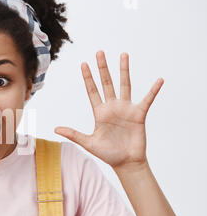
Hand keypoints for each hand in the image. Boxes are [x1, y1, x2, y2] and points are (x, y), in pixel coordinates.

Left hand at [54, 51, 163, 169]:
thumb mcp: (88, 143)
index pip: (92, 91)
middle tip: (99, 52)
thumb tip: (55, 129)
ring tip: (123, 55)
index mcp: (99, 112)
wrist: (126, 162)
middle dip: (103, 68)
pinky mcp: (138, 115)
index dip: (88, 78)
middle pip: (107, 83)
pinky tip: (159, 80)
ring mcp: (126, 109)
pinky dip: (153, 90)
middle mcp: (112, 107)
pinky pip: (147, 100)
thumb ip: (73, 134)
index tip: (83, 64)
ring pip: (125, 85)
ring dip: (124, 70)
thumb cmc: (107, 153)